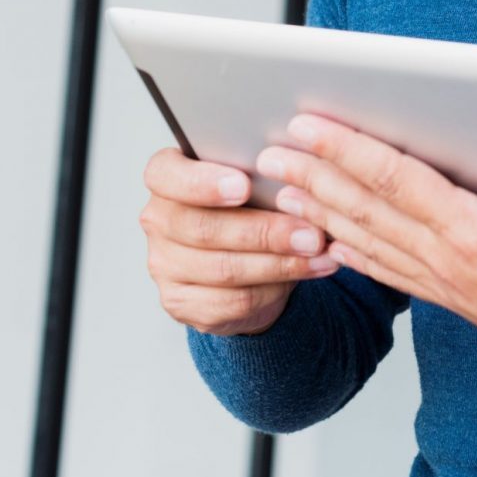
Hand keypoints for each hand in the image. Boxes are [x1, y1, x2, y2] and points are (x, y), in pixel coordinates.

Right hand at [138, 146, 341, 336]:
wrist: (246, 258)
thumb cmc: (250, 204)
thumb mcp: (256, 179)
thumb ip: (265, 173)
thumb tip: (300, 173)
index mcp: (166, 177)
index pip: (167, 175)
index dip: (203, 182)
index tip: (244, 186)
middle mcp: (158, 220)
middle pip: (204, 229)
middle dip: (264, 232)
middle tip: (310, 233)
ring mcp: (163, 264)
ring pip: (223, 269)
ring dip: (280, 263)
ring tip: (319, 253)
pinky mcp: (181, 303)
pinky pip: (232, 301)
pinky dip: (275, 288)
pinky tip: (305, 273)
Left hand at [256, 115, 476, 418]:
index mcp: (473, 236)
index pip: (397, 182)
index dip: (349, 150)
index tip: (307, 125)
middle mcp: (449, 260)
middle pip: (367, 210)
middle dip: (314, 176)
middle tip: (266, 152)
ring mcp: (448, 283)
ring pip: (369, 240)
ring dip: (321, 211)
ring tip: (282, 188)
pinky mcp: (457, 298)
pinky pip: (390, 270)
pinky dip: (353, 252)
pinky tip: (333, 243)